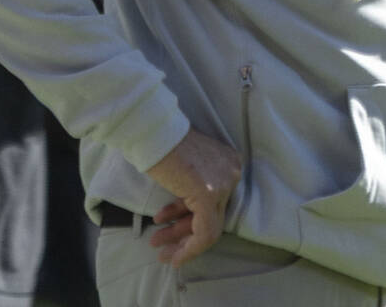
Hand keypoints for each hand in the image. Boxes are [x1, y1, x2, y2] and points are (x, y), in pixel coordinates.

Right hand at [144, 128, 241, 265]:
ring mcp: (223, 184)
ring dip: (182, 243)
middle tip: (162, 246)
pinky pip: (204, 231)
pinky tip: (169, 253)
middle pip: (212, 216)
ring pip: (209, 227)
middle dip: (184, 234)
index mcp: (230, 164)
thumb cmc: (163, 146)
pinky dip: (188, 247)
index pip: (216, 203)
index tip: (174, 233)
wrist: (153, 131)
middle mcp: (232, 174)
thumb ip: (194, 190)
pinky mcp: (209, 194)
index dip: (192, 222)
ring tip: (159, 250)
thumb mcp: (187, 171)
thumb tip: (187, 216)